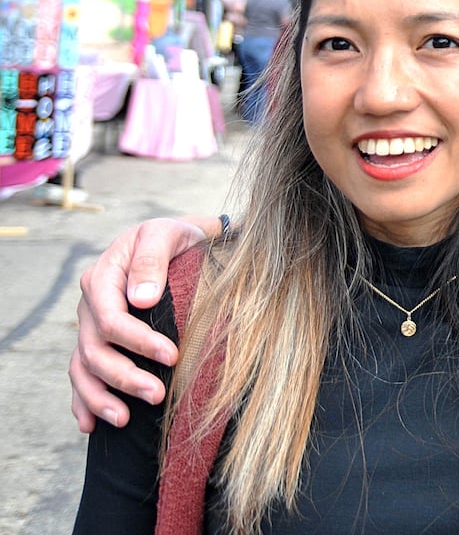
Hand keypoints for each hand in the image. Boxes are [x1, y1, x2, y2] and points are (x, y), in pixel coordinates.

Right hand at [68, 216, 214, 431]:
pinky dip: (83, 401)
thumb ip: (152, 260)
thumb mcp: (167, 234)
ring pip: (83, 368)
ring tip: (123, 420)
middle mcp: (90, 305)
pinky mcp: (98, 341)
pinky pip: (81, 374)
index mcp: (102, 278)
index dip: (138, 342)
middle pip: (95, 350)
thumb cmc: (174, 238)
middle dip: (125, 377)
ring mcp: (90, 325)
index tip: (172, 356)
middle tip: (158, 395)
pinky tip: (91, 425)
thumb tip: (140, 299)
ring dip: (101, 397)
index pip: (112, 319)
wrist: (176, 241)